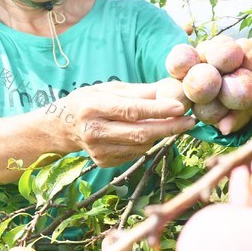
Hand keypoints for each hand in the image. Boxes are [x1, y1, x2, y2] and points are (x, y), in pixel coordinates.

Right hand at [52, 81, 198, 167]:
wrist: (62, 126)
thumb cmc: (89, 101)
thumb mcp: (109, 89)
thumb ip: (140, 91)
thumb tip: (171, 87)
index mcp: (93, 108)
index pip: (131, 110)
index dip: (158, 110)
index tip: (181, 107)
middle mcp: (94, 132)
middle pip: (140, 133)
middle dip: (169, 127)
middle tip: (189, 121)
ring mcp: (98, 151)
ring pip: (141, 145)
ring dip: (160, 135)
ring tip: (172, 123)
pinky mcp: (104, 162)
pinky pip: (135, 154)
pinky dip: (147, 143)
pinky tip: (149, 133)